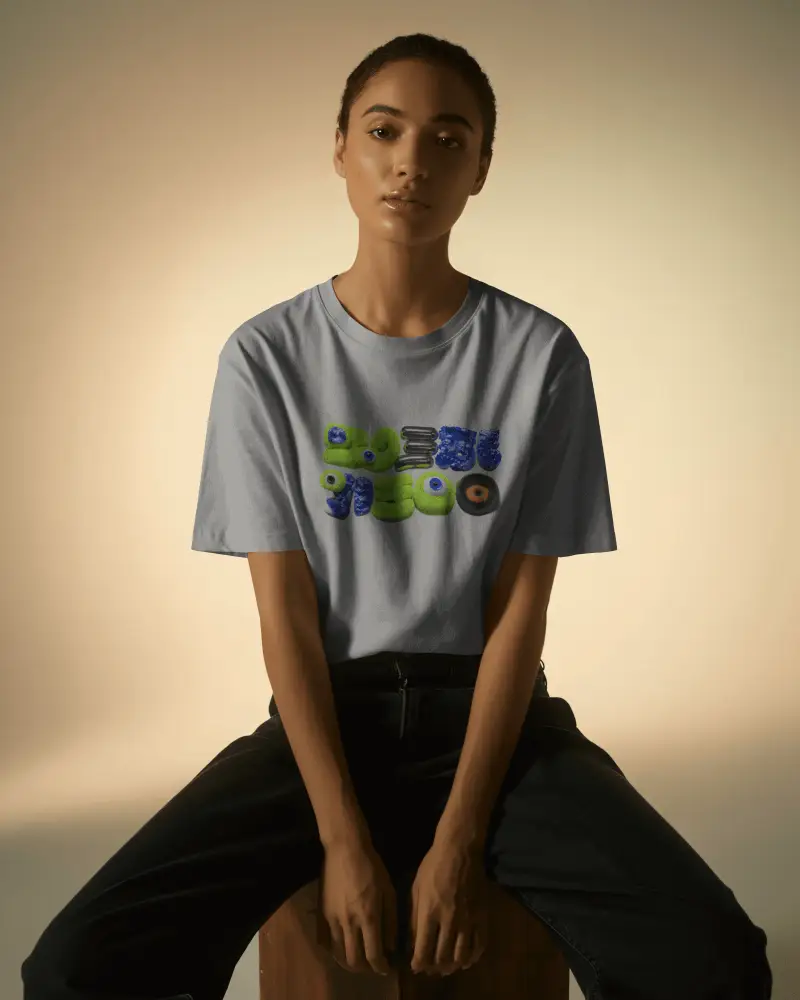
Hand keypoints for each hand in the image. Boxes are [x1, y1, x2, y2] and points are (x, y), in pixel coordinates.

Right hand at [316, 837, 396, 975]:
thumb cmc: (372, 867)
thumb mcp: (389, 891)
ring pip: (338, 954)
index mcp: (369, 916)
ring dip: (349, 962)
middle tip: (373, 965)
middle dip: (366, 969)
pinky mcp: (321, 913)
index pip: (374, 955)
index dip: (381, 967)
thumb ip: (391, 921)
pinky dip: (334, 950)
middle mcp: (349, 922)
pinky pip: (325, 941)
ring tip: (359, 958)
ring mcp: (332, 918)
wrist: (345, 848)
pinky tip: (343, 946)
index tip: (387, 968)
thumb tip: (390, 946)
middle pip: (354, 961)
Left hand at [408, 835, 489, 975]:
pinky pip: (479, 945)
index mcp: (429, 912)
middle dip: (434, 967)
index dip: (418, 963)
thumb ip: (413, 917)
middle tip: (430, 968)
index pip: (423, 950)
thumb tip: (412, 942)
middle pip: (442, 956)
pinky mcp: (482, 916)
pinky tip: (466, 960)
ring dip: (452, 966)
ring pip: (461, 956)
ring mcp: (468, 919)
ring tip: (446, 967)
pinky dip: (472, 958)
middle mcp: (449, 920)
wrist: (460, 849)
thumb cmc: (433, 866)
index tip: (416, 965)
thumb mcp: (416, 888)